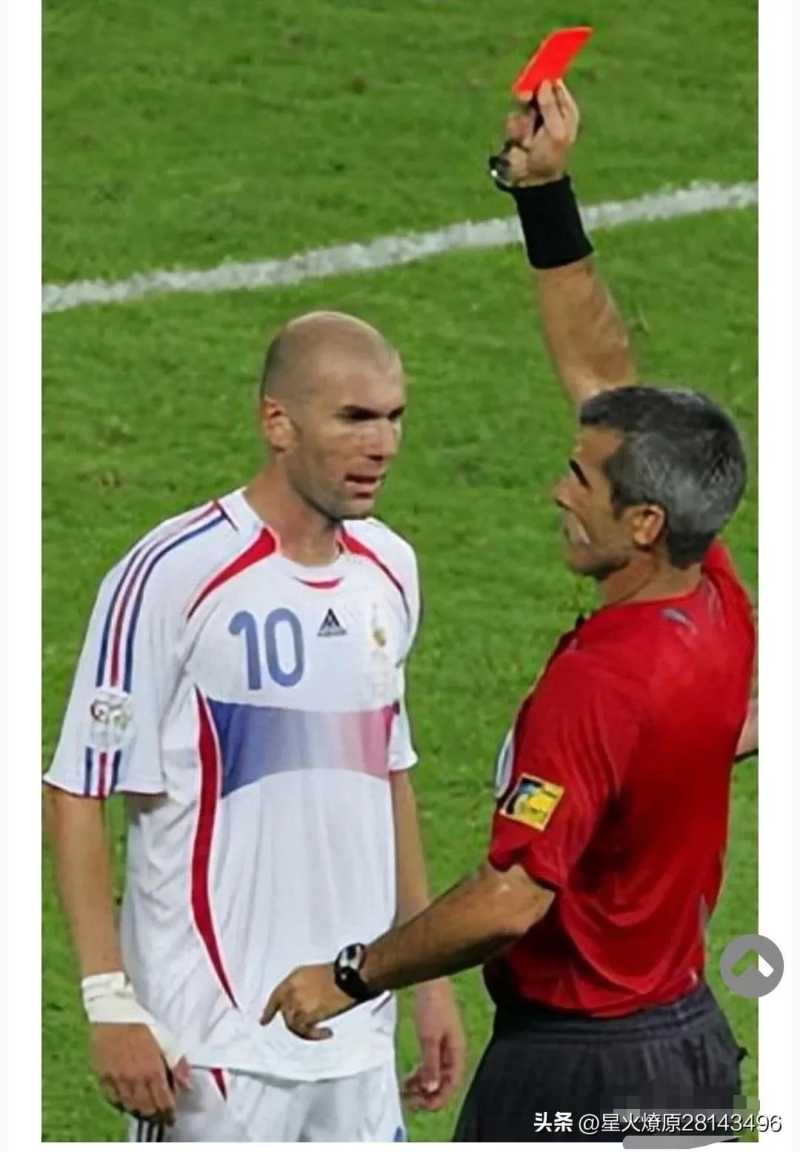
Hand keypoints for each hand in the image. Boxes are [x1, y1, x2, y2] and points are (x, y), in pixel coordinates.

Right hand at [90, 1022, 190, 1124]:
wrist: (113, 1012)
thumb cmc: (143, 1024)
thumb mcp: (166, 1039)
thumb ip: (177, 1063)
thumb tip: (187, 1085)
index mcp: (153, 1070)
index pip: (163, 1101)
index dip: (168, 1111)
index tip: (171, 1115)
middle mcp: (134, 1079)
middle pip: (146, 1108)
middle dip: (155, 1114)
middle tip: (160, 1116)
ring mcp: (117, 1080)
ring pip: (130, 1106)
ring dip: (139, 1111)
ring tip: (146, 1110)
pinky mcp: (103, 1077)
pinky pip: (113, 1099)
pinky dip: (121, 1104)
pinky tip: (128, 1102)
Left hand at [260, 964, 354, 1039]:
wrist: (350, 977)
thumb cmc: (339, 973)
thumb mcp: (315, 974)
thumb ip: (303, 987)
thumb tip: (304, 1001)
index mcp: (294, 977)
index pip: (276, 995)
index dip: (269, 1010)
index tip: (263, 1021)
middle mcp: (292, 990)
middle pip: (285, 1013)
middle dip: (293, 1022)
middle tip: (305, 1028)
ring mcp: (298, 1002)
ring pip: (293, 1024)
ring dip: (305, 1030)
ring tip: (318, 1031)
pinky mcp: (308, 1015)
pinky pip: (305, 1031)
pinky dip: (315, 1035)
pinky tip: (327, 1033)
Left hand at [402, 980, 465, 1111]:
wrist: (430, 980)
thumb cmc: (433, 1004)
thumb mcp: (429, 1038)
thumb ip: (430, 1065)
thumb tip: (431, 1089)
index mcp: (457, 1053)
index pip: (451, 1086)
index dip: (437, 1100)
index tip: (420, 1106)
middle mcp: (454, 1052)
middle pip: (444, 1083)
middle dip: (427, 1095)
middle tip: (409, 1101)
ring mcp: (445, 1046)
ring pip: (435, 1075)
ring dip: (422, 1086)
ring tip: (405, 1092)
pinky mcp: (436, 1040)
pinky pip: (430, 1064)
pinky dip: (420, 1073)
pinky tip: (408, 1079)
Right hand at [495, 80, 579, 187]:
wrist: (532, 179)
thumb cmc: (551, 156)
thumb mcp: (557, 131)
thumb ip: (551, 106)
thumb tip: (546, 82)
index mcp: (564, 110)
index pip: (555, 85)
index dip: (547, 78)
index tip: (540, 71)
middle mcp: (547, 111)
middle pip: (535, 90)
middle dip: (529, 96)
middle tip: (524, 97)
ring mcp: (530, 119)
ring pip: (520, 106)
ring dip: (523, 122)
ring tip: (527, 140)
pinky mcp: (515, 128)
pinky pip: (511, 120)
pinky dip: (515, 132)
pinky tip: (521, 144)